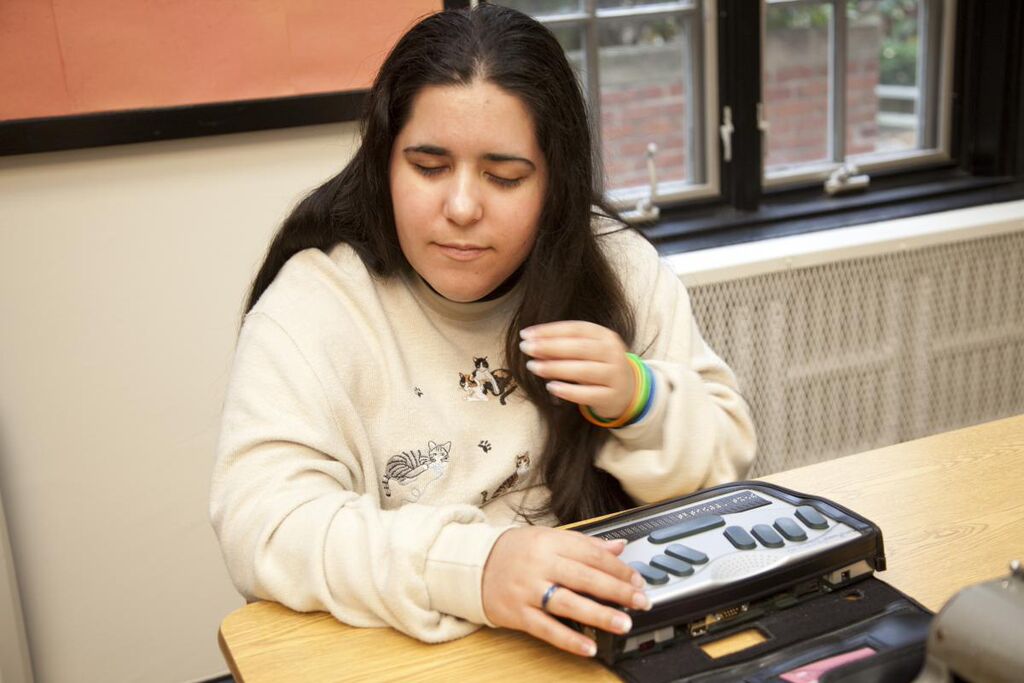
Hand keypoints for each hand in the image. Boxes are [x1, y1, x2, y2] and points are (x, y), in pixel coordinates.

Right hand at [481, 526, 650, 656]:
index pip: (591, 554)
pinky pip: (546, 628)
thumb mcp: (548, 538)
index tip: (637, 580)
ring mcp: (527, 590)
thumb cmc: (515, 552)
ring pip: (568, 603)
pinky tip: (589, 647)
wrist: (473, 565)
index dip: (618, 569)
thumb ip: (584, 544)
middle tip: (641, 601)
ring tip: (623, 624)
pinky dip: (569, 639)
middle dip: (617, 591)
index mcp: (549, 542)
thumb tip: (619, 547)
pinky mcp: (517, 613)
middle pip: (584, 577)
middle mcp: (539, 564)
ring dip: (599, 615)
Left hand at [520, 321, 634, 419]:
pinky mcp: (612, 396)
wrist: (628, 391)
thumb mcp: (587, 351)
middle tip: (526, 348)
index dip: (550, 330)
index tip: (526, 334)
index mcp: (605, 336)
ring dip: (555, 368)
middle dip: (549, 347)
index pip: (576, 329)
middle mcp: (613, 353)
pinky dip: (568, 391)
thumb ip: (563, 346)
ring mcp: (615, 375)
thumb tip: (533, 343)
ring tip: (533, 366)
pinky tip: (551, 387)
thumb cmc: (599, 366)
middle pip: (580, 348)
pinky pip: (588, 394)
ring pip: (583, 370)